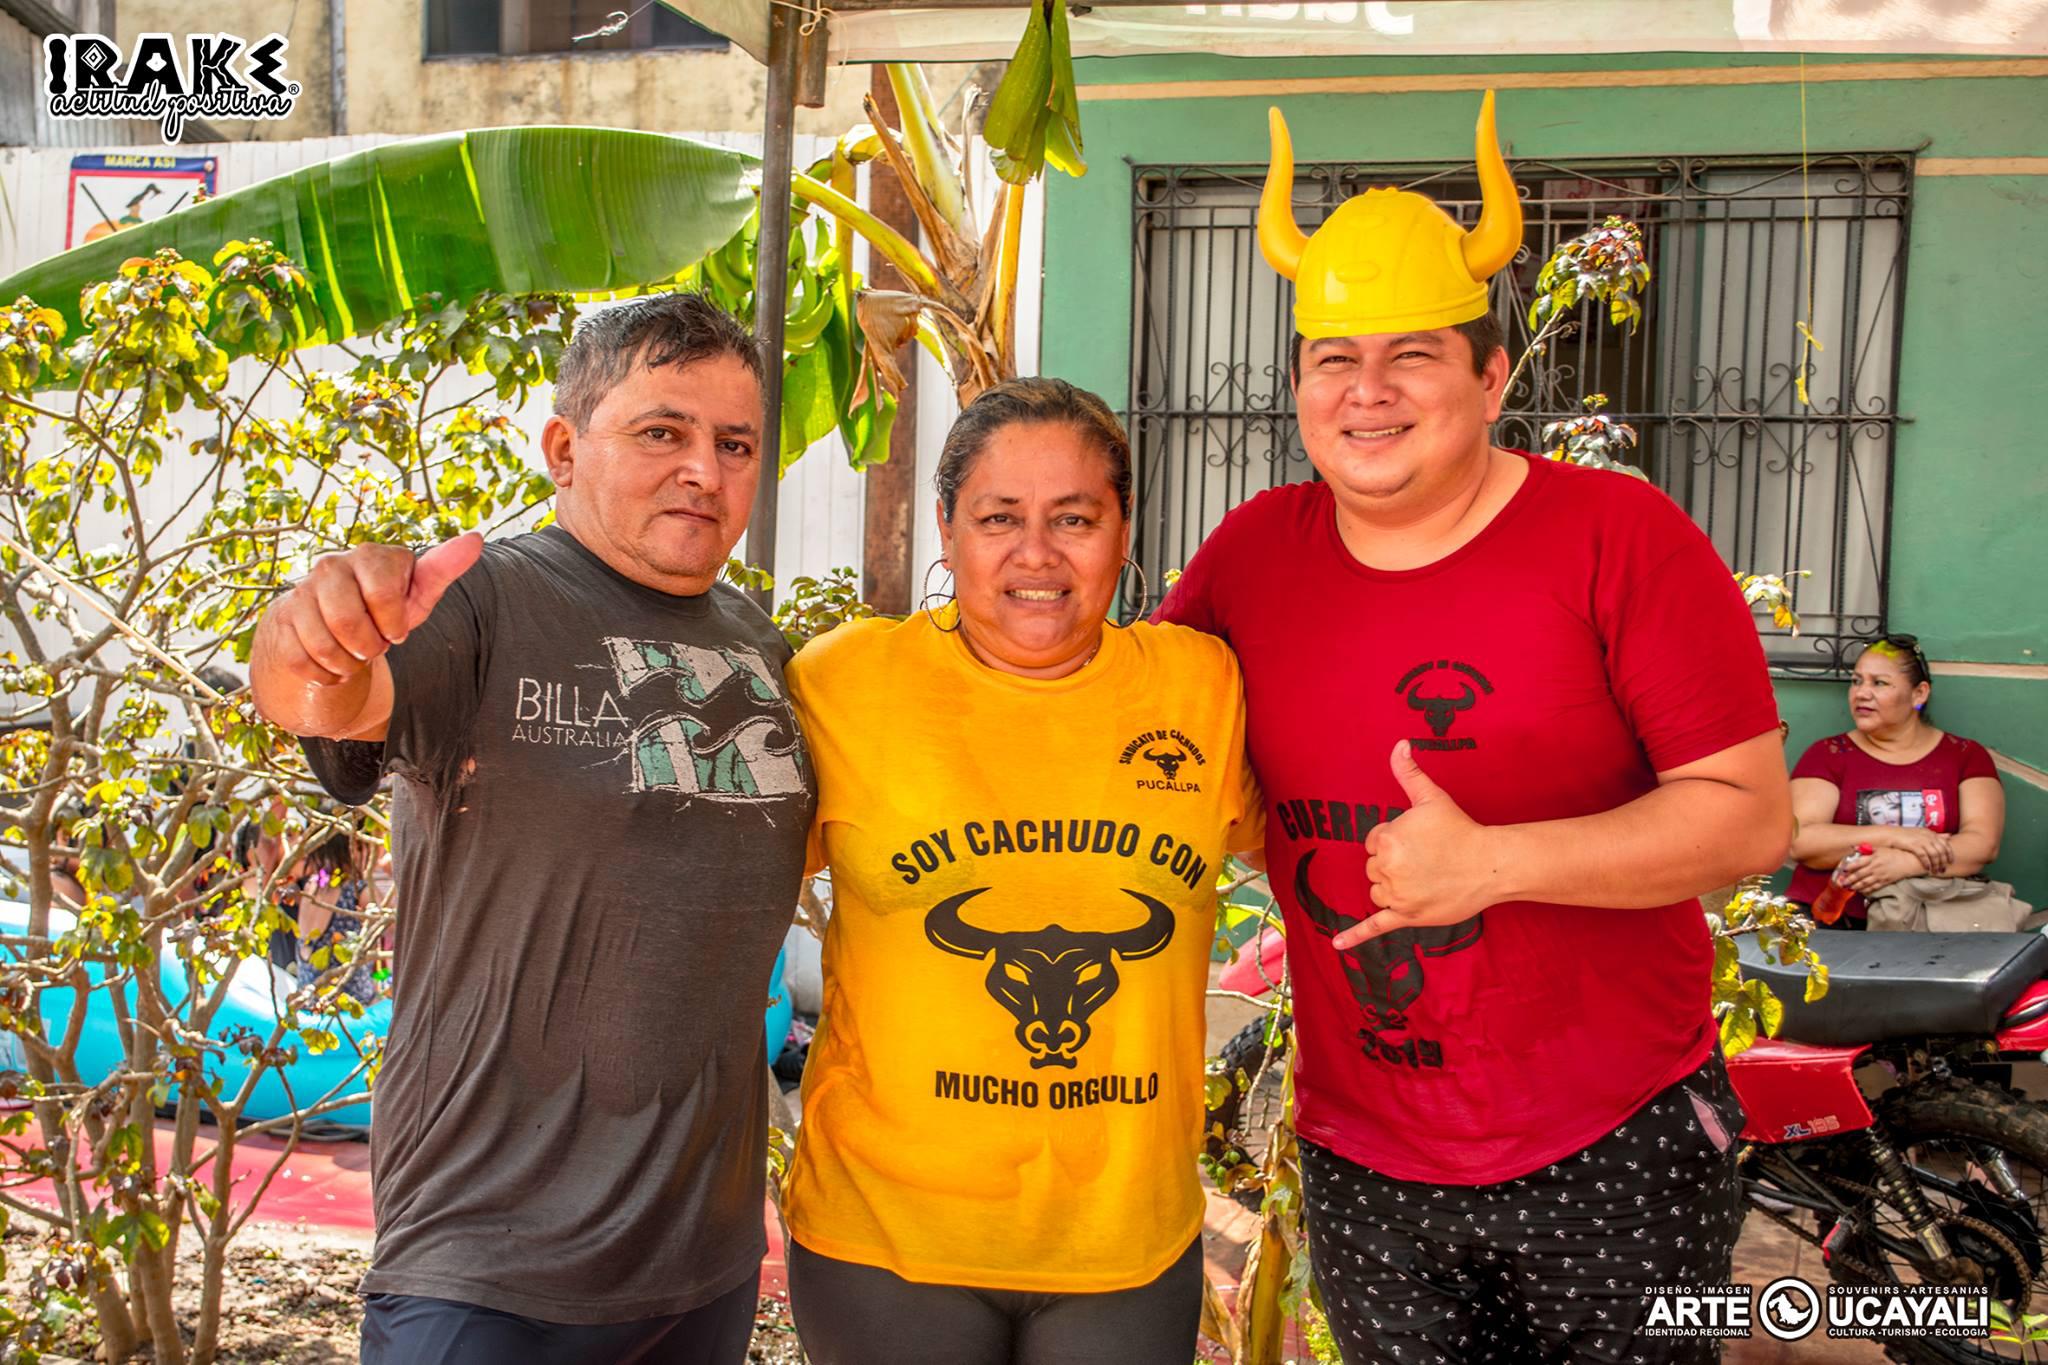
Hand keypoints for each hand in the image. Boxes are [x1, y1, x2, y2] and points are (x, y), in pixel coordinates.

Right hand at [265, 533, 482, 686]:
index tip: (397, 628)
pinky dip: (324, 674)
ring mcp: (299, 592)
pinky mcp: (280, 621)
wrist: (333, 626)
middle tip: (373, 644)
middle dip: (368, 646)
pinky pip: (302, 662)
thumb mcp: (417, 594)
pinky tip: (330, 662)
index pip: (382, 593)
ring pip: (323, 646)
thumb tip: (475, 539)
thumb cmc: (384, 609)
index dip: (393, 622)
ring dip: (346, 663)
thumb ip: (444, 569)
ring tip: (353, 652)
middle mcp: (331, 566)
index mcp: (370, 556)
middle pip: (347, 622)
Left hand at [1331, 741, 1496, 949]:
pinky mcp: (1406, 916)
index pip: (1374, 841)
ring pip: (1377, 891)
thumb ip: (1409, 772)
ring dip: (1392, 887)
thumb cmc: (1460, 830)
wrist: (1491, 864)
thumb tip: (1399, 743)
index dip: (1396, 840)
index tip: (1421, 842)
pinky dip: (1354, 936)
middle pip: (1374, 867)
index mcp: (1387, 839)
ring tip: (1424, 878)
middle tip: (1427, 860)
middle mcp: (1387, 868)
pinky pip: (1374, 927)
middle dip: (1394, 864)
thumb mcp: (1431, 798)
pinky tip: (1336, 945)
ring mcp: (1396, 895)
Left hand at [1836, 845, 1922, 895]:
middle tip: (1841, 882)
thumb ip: (1867, 849)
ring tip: (1848, 888)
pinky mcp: (1885, 881)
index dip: (1849, 867)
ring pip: (1865, 882)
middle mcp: (1875, 867)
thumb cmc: (1894, 853)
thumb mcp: (1880, 848)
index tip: (1842, 870)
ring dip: (1855, 886)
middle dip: (1849, 880)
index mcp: (1873, 858)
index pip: (1858, 863)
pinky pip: (1874, 887)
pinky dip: (1866, 890)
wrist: (1909, 861)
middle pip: (1859, 875)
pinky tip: (1860, 891)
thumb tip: (1854, 847)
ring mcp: (1880, 875)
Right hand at [1877, 825, 1953, 874]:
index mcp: (1931, 833)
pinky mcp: (1913, 845)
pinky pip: (1924, 856)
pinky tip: (1927, 868)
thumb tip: (1950, 836)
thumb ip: (1936, 835)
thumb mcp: (1922, 833)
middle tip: (1943, 869)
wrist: (1890, 834)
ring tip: (1936, 871)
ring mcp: (1921, 840)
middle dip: (1943, 861)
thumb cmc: (1905, 835)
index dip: (1950, 853)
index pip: (1946, 844)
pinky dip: (1927, 863)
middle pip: (1941, 850)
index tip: (1950, 861)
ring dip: (1936, 864)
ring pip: (1934, 854)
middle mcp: (1928, 836)